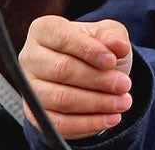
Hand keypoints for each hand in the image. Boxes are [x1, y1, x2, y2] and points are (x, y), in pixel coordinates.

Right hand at [19, 14, 134, 139]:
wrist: (90, 72)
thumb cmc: (96, 47)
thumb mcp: (108, 34)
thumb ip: (113, 36)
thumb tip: (118, 45)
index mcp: (44, 29)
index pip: (63, 38)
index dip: (88, 50)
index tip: (112, 61)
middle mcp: (30, 57)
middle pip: (62, 70)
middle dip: (98, 80)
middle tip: (125, 85)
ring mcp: (30, 88)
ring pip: (61, 99)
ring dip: (96, 103)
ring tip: (123, 102)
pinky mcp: (35, 114)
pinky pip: (59, 124)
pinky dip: (87, 124)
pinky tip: (110, 118)